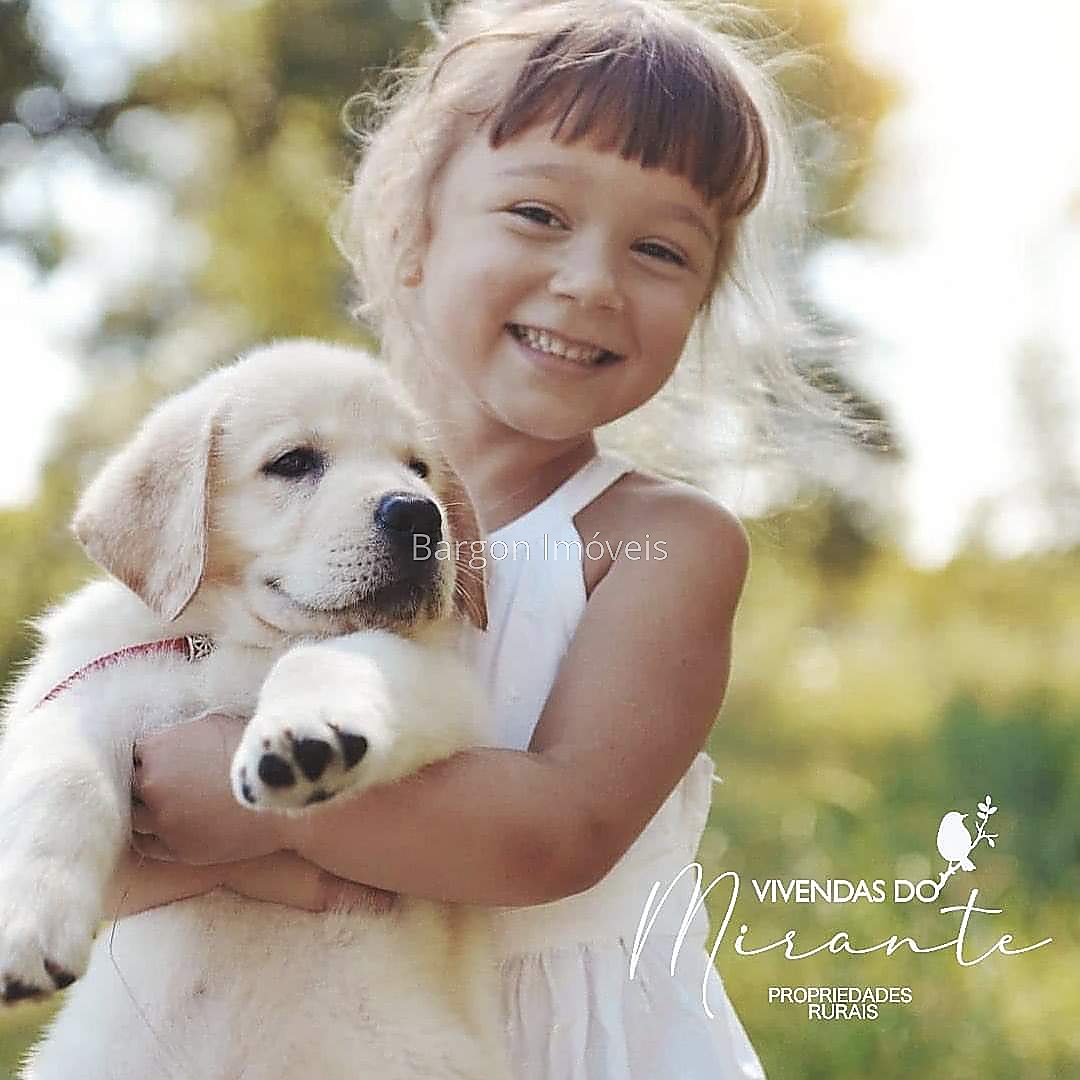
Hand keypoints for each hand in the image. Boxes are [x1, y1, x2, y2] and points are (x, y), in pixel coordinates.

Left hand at [132, 712, 285, 864]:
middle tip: (166, 784)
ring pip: (134, 816)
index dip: (150, 757)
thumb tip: (172, 739)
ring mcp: (162, 819)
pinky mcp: (176, 848)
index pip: (135, 753)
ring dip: (147, 810)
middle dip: (145, 783)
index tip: (163, 761)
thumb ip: (183, 734)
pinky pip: (146, 843)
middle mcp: (152, 783)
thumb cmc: (254, 753)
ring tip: (168, 807)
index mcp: (158, 748)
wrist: (282, 792)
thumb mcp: (215, 725)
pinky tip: (163, 828)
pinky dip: (151, 835)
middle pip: (130, 785)